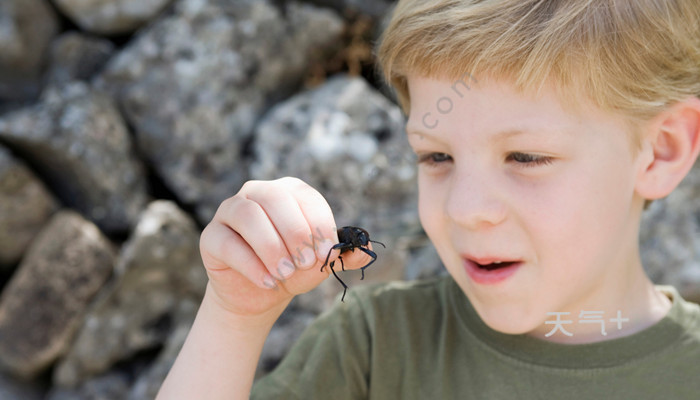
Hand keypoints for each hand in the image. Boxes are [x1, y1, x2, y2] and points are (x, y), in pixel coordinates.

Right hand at [199, 177, 372, 319]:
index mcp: (289, 192)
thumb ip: (345, 255)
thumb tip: (367, 248)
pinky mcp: (211, 235)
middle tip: (306, 264)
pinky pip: (228, 242)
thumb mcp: (322, 263)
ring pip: (248, 216)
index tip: (328, 254)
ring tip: (285, 275)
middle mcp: (258, 192)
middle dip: (295, 233)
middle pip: (275, 199)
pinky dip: (251, 265)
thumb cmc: (293, 269)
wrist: (259, 294)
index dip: (319, 225)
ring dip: (271, 247)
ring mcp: (231, 210)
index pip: (306, 197)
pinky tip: (267, 282)